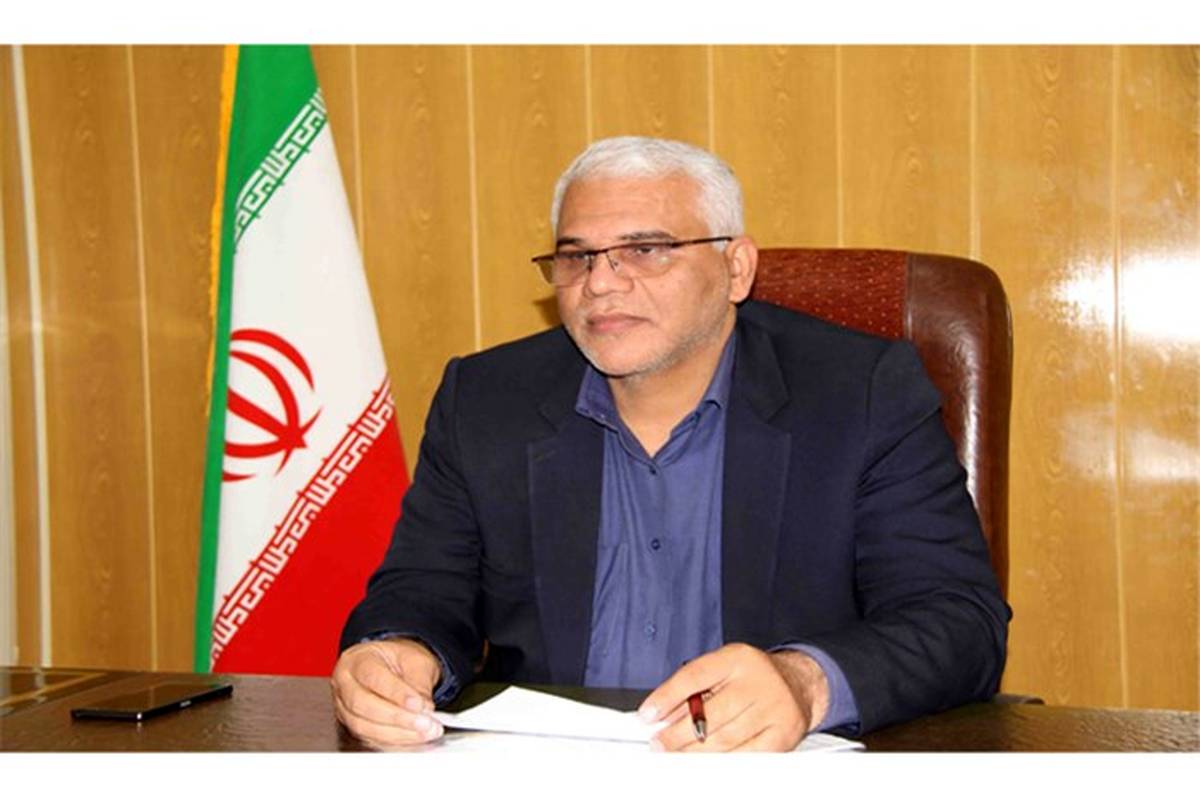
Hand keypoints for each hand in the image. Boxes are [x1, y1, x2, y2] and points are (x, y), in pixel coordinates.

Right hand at [330, 638, 443, 749]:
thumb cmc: (400, 660)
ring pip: (364, 726)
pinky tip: (413, 738)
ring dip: (397, 734)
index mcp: (357, 659)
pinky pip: (370, 739)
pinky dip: (394, 742)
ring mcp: (344, 707)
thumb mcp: (415, 660)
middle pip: (363, 704)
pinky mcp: (352, 727)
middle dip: (397, 717)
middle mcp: (345, 683)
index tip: (420, 705)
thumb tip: (424, 708)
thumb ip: (419, 682)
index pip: (373, 677)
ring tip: (424, 732)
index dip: (397, 693)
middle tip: (425, 723)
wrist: (394, 667)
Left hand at [638, 643, 830, 751]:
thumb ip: (692, 689)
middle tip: (659, 743)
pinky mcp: (784, 734)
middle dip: (677, 733)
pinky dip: (723, 761)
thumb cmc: (752, 677)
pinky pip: (747, 755)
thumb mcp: (722, 669)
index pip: (694, 676)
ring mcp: (774, 707)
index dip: (666, 696)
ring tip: (676, 754)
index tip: (647, 715)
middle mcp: (758, 679)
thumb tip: (660, 716)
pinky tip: (707, 762)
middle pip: (710, 713)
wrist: (799, 683)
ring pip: (726, 738)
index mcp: (737, 657)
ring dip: (695, 751)